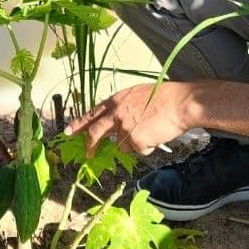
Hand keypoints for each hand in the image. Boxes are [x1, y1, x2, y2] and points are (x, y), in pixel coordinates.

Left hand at [66, 82, 194, 156]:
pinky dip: (147, 147)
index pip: (92, 114)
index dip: (78, 123)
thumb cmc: (164, 97)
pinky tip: (157, 134)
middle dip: (90, 146)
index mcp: (116, 101)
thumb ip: (122, 107)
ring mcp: (124, 128)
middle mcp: (116, 114)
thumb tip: (115, 122)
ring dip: (134, 144)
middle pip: (95, 133)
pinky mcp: (135, 140)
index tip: (67, 131)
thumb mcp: (136, 95)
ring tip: (151, 130)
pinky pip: (139, 151)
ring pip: (122, 146)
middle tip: (89, 154)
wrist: (181, 103)